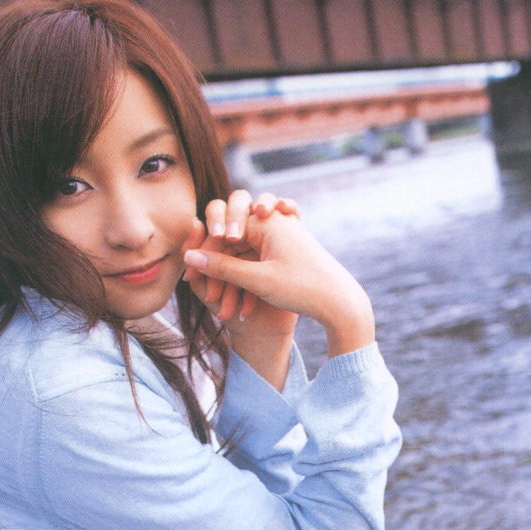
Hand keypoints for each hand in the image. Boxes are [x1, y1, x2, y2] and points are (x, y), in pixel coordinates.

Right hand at [183, 209, 374, 361]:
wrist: (341, 302)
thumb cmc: (302, 289)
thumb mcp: (257, 280)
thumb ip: (221, 267)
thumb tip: (189, 256)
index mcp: (268, 221)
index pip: (224, 230)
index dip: (205, 254)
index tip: (192, 277)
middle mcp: (275, 222)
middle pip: (232, 241)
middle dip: (218, 269)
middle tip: (208, 295)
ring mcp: (281, 236)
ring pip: (243, 254)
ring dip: (233, 279)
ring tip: (226, 308)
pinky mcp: (286, 251)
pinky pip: (257, 260)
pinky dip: (248, 279)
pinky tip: (242, 304)